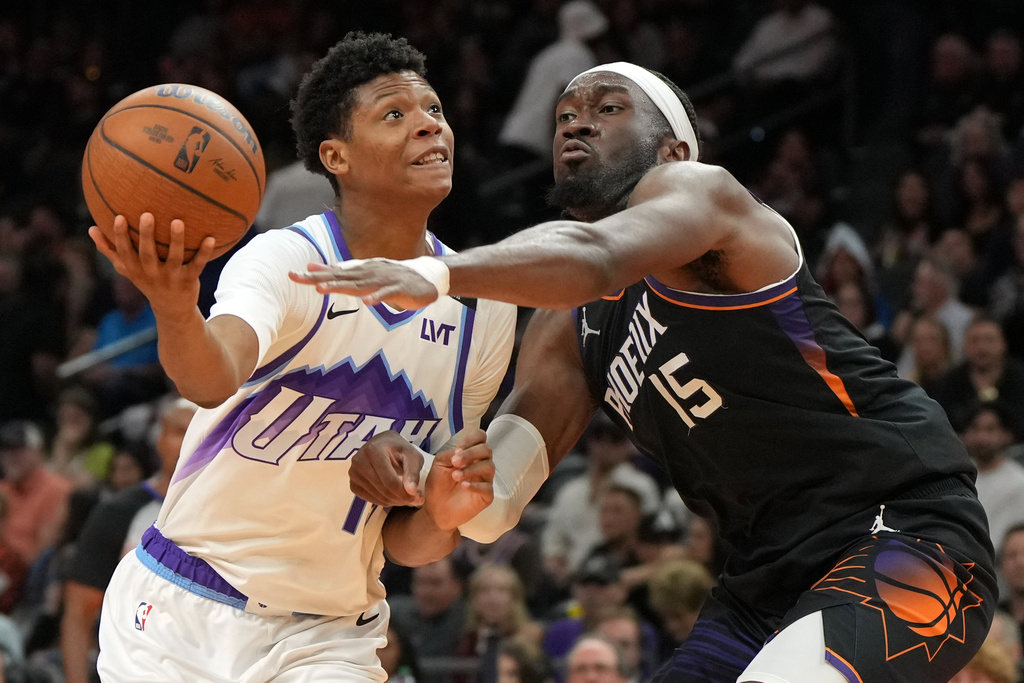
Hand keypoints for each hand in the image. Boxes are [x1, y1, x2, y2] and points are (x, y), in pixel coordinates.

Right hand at [88, 213, 215, 317]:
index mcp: (135, 269)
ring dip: (176, 240)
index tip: (120, 217)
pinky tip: (211, 238)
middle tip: (147, 215)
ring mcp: (171, 277)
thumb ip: (109, 250)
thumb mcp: (127, 269)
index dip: (120, 236)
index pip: (124, 252)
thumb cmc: (147, 280)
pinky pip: (198, 265)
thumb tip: (91, 229)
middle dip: (146, 236)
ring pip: (174, 258)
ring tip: (177, 221)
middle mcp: (152, 274)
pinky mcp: (189, 280)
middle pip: (147, 254)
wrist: (172, 309)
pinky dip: (204, 252)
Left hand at [289, 260, 439, 309]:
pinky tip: (367, 302)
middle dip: (319, 278)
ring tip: (323, 289)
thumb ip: (342, 272)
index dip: (314, 273)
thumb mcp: (366, 274)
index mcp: (361, 271)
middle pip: (341, 276)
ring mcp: (384, 280)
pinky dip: (377, 298)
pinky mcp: (399, 289)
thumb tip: (316, 267)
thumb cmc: (393, 278)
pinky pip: (386, 294)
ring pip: (360, 284)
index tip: (293, 274)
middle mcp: (369, 273)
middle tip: (299, 278)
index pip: (334, 271)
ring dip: (341, 286)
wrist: (427, 277)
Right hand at [349, 431, 425, 506]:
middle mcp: (359, 461)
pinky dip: (383, 501)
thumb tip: (411, 492)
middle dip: (401, 498)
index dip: (405, 493)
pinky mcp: (353, 483)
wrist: (383, 445)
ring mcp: (353, 473)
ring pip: (377, 496)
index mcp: (374, 451)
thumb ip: (413, 472)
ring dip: (394, 501)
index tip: (418, 497)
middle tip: (414, 499)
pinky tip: (393, 495)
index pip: (390, 481)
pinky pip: (369, 499)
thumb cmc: (399, 449)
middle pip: (383, 490)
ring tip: (405, 496)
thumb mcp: (412, 455)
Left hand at [423, 428, 493, 530]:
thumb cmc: (438, 485)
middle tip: (455, 462)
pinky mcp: (486, 496)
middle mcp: (481, 464)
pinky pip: (487, 487)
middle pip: (486, 450)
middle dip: (470, 454)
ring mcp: (485, 480)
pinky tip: (463, 486)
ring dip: (471, 469)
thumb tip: (461, 451)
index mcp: (471, 454)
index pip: (480, 438)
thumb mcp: (439, 464)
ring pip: (489, 467)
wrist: (435, 509)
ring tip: (455, 476)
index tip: (458, 450)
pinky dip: (475, 485)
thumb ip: (450, 453)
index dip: (471, 440)